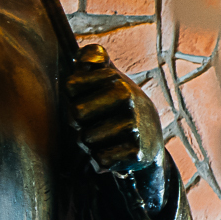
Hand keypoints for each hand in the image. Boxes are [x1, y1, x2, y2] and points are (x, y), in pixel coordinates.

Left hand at [63, 44, 164, 173]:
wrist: (149, 139)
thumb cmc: (117, 105)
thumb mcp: (108, 77)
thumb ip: (92, 58)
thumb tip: (82, 58)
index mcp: (115, 78)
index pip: (70, 85)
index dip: (73, 97)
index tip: (88, 99)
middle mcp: (128, 97)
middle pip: (76, 112)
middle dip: (79, 123)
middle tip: (95, 123)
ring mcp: (134, 124)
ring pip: (86, 139)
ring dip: (90, 144)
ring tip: (107, 138)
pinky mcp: (136, 152)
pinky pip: (100, 159)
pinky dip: (101, 161)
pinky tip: (114, 152)